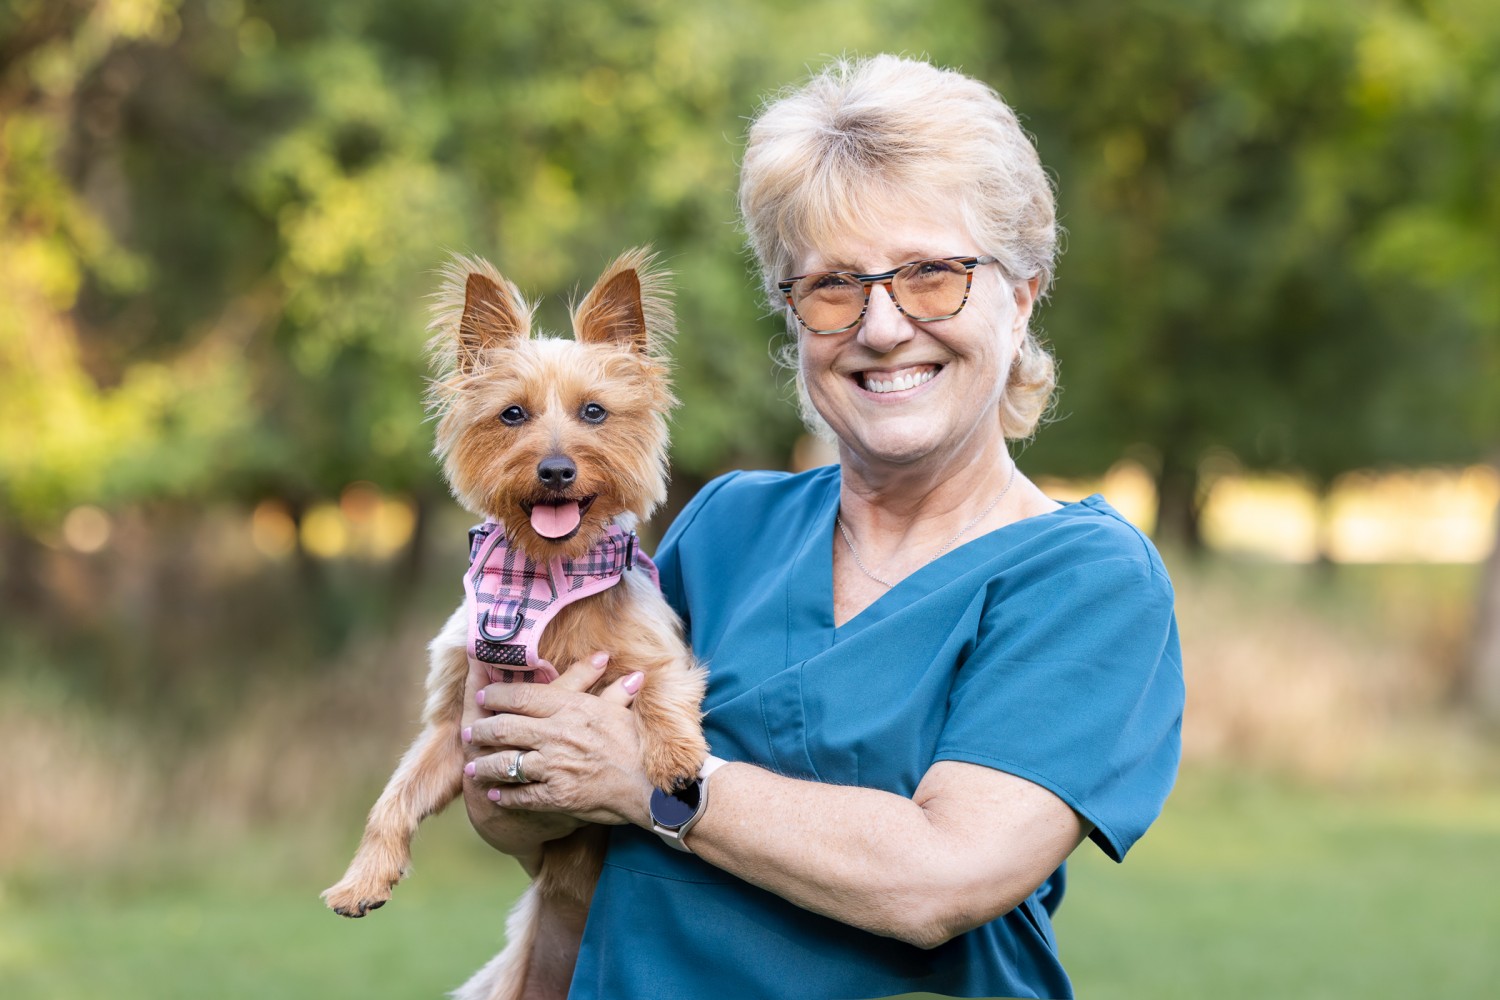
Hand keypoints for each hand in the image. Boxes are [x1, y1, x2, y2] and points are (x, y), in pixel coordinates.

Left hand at [464, 653, 653, 828]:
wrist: (653, 790)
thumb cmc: (639, 747)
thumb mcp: (624, 712)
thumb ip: (609, 689)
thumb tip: (614, 662)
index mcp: (572, 707)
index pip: (522, 696)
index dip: (496, 695)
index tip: (482, 696)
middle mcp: (558, 734)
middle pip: (505, 728)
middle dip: (481, 731)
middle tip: (470, 733)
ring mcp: (555, 766)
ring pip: (506, 763)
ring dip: (485, 766)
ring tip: (474, 767)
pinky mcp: (556, 796)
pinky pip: (520, 794)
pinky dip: (505, 795)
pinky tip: (496, 794)